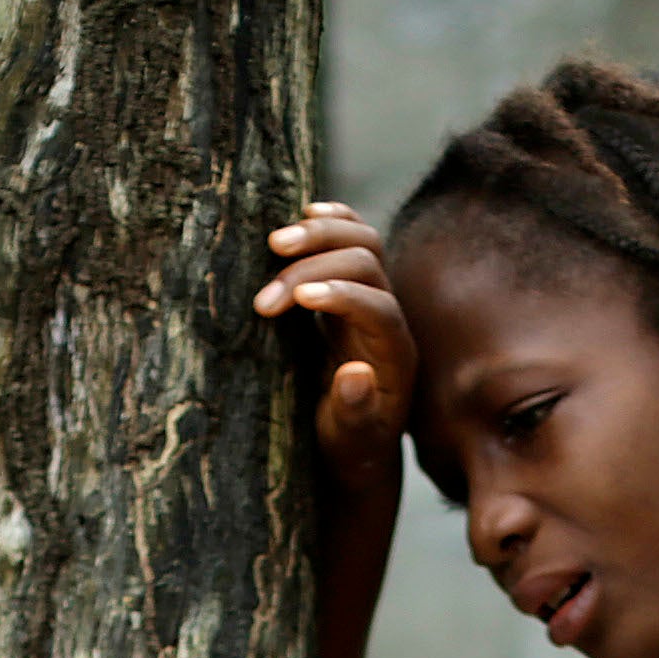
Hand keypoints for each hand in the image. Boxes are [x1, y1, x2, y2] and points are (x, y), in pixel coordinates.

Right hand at [254, 201, 415, 466]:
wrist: (353, 441)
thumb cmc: (350, 446)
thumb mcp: (351, 442)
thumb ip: (355, 412)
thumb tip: (356, 373)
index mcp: (395, 354)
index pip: (380, 307)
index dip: (343, 296)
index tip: (297, 301)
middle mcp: (388, 318)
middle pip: (367, 264)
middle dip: (314, 273)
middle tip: (263, 298)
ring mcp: (370, 296)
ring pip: (361, 239)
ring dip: (318, 235)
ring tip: (274, 243)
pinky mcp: (348, 286)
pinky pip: (351, 237)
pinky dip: (332, 219)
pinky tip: (306, 210)